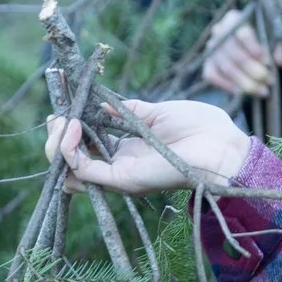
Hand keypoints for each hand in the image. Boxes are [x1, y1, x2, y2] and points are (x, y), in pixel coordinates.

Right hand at [46, 97, 250, 195]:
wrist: (223, 148)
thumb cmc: (201, 130)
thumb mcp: (156, 113)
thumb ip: (127, 110)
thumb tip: (100, 102)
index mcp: (128, 150)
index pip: (86, 145)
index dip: (70, 127)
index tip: (65, 104)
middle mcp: (119, 165)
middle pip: (72, 159)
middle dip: (57, 135)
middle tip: (58, 114)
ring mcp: (119, 174)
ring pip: (69, 167)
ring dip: (57, 142)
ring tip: (61, 119)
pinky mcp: (122, 179)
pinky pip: (82, 170)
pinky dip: (69, 149)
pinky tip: (71, 126)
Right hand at [200, 11, 280, 98]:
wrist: (249, 44)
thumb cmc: (264, 37)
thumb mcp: (275, 37)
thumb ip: (279, 47)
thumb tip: (279, 62)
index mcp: (234, 18)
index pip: (242, 33)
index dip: (254, 48)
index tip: (267, 62)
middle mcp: (219, 31)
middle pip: (234, 54)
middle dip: (253, 70)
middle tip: (269, 81)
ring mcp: (211, 48)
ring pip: (226, 68)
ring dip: (245, 83)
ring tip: (263, 91)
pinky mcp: (207, 63)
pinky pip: (212, 76)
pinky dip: (228, 86)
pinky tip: (243, 93)